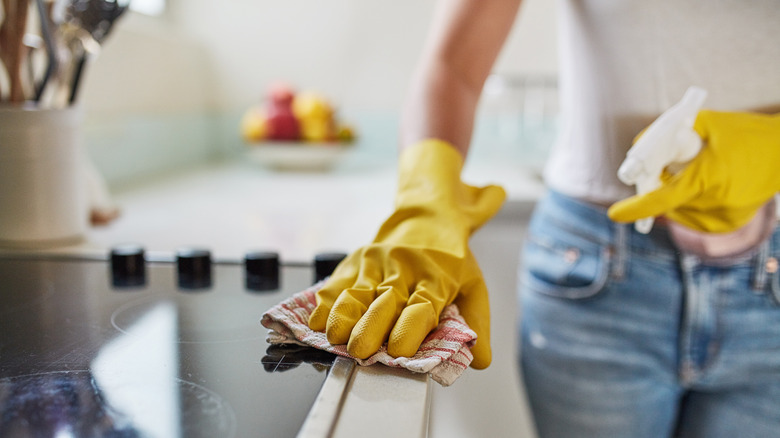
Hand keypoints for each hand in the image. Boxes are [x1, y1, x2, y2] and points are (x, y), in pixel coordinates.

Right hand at [308, 140, 504, 368]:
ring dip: (343, 316)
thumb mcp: (473, 284)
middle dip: (370, 328)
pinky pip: (337, 283)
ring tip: (335, 339)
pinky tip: (317, 322)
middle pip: (385, 301)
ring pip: (357, 292)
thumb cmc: (450, 258)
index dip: (409, 328)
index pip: (422, 306)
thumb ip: (475, 323)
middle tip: (361, 351)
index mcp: (436, 278)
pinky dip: (325, 303)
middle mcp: (404, 269)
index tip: (399, 350)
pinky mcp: (357, 260)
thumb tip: (480, 362)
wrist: (427, 215)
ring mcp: (377, 263)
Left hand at [609, 110, 779, 232]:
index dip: (637, 208)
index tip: (615, 214)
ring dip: (675, 193)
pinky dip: (688, 201)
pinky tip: (708, 183)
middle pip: (667, 201)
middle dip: (659, 185)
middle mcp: (715, 203)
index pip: (663, 199)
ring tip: (699, 170)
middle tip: (666, 166)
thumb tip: (640, 145)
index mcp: (709, 178)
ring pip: (677, 209)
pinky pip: (691, 215)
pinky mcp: (726, 225)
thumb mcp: (707, 122)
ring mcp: (722, 218)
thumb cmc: (746, 133)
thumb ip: (670, 133)